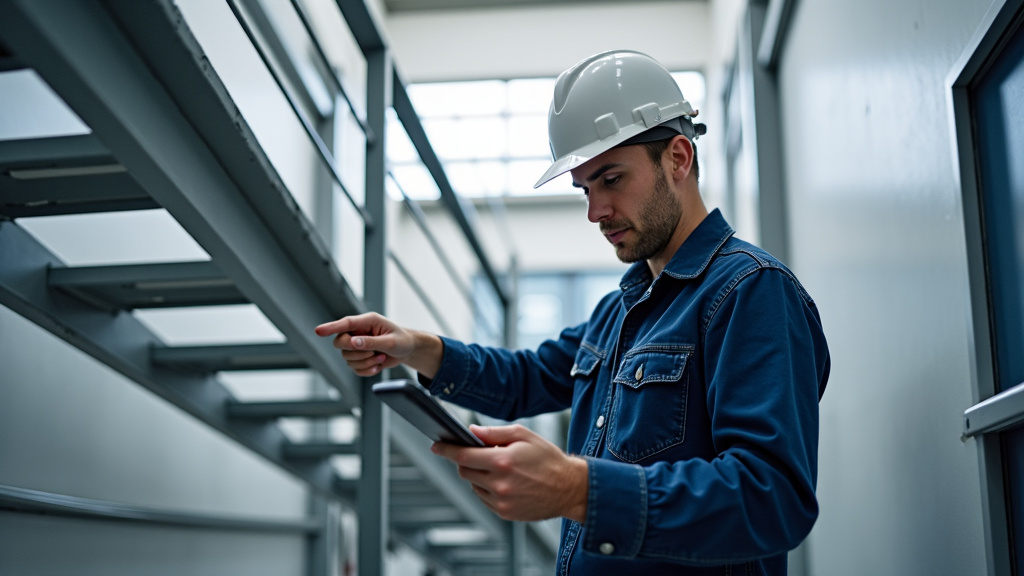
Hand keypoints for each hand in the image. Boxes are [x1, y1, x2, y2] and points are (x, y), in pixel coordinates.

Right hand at [314, 312, 441, 376]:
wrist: (408, 350)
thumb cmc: (402, 340)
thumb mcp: (391, 341)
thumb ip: (371, 341)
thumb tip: (353, 343)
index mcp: (367, 322)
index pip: (345, 324)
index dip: (331, 327)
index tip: (318, 331)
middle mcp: (359, 332)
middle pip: (340, 342)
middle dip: (355, 352)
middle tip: (373, 352)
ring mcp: (358, 345)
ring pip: (347, 358)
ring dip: (365, 362)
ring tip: (381, 357)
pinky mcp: (360, 358)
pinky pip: (354, 368)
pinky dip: (366, 370)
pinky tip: (378, 365)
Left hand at [431, 424, 588, 522]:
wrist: (569, 488)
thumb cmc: (548, 459)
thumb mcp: (523, 435)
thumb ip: (493, 433)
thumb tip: (471, 431)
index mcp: (502, 461)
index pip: (463, 455)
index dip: (447, 450)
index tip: (437, 446)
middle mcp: (499, 484)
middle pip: (464, 471)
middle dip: (467, 461)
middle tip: (481, 454)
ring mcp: (501, 501)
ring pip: (473, 486)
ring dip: (478, 475)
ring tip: (500, 469)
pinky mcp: (505, 513)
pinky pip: (484, 498)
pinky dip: (487, 489)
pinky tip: (505, 482)